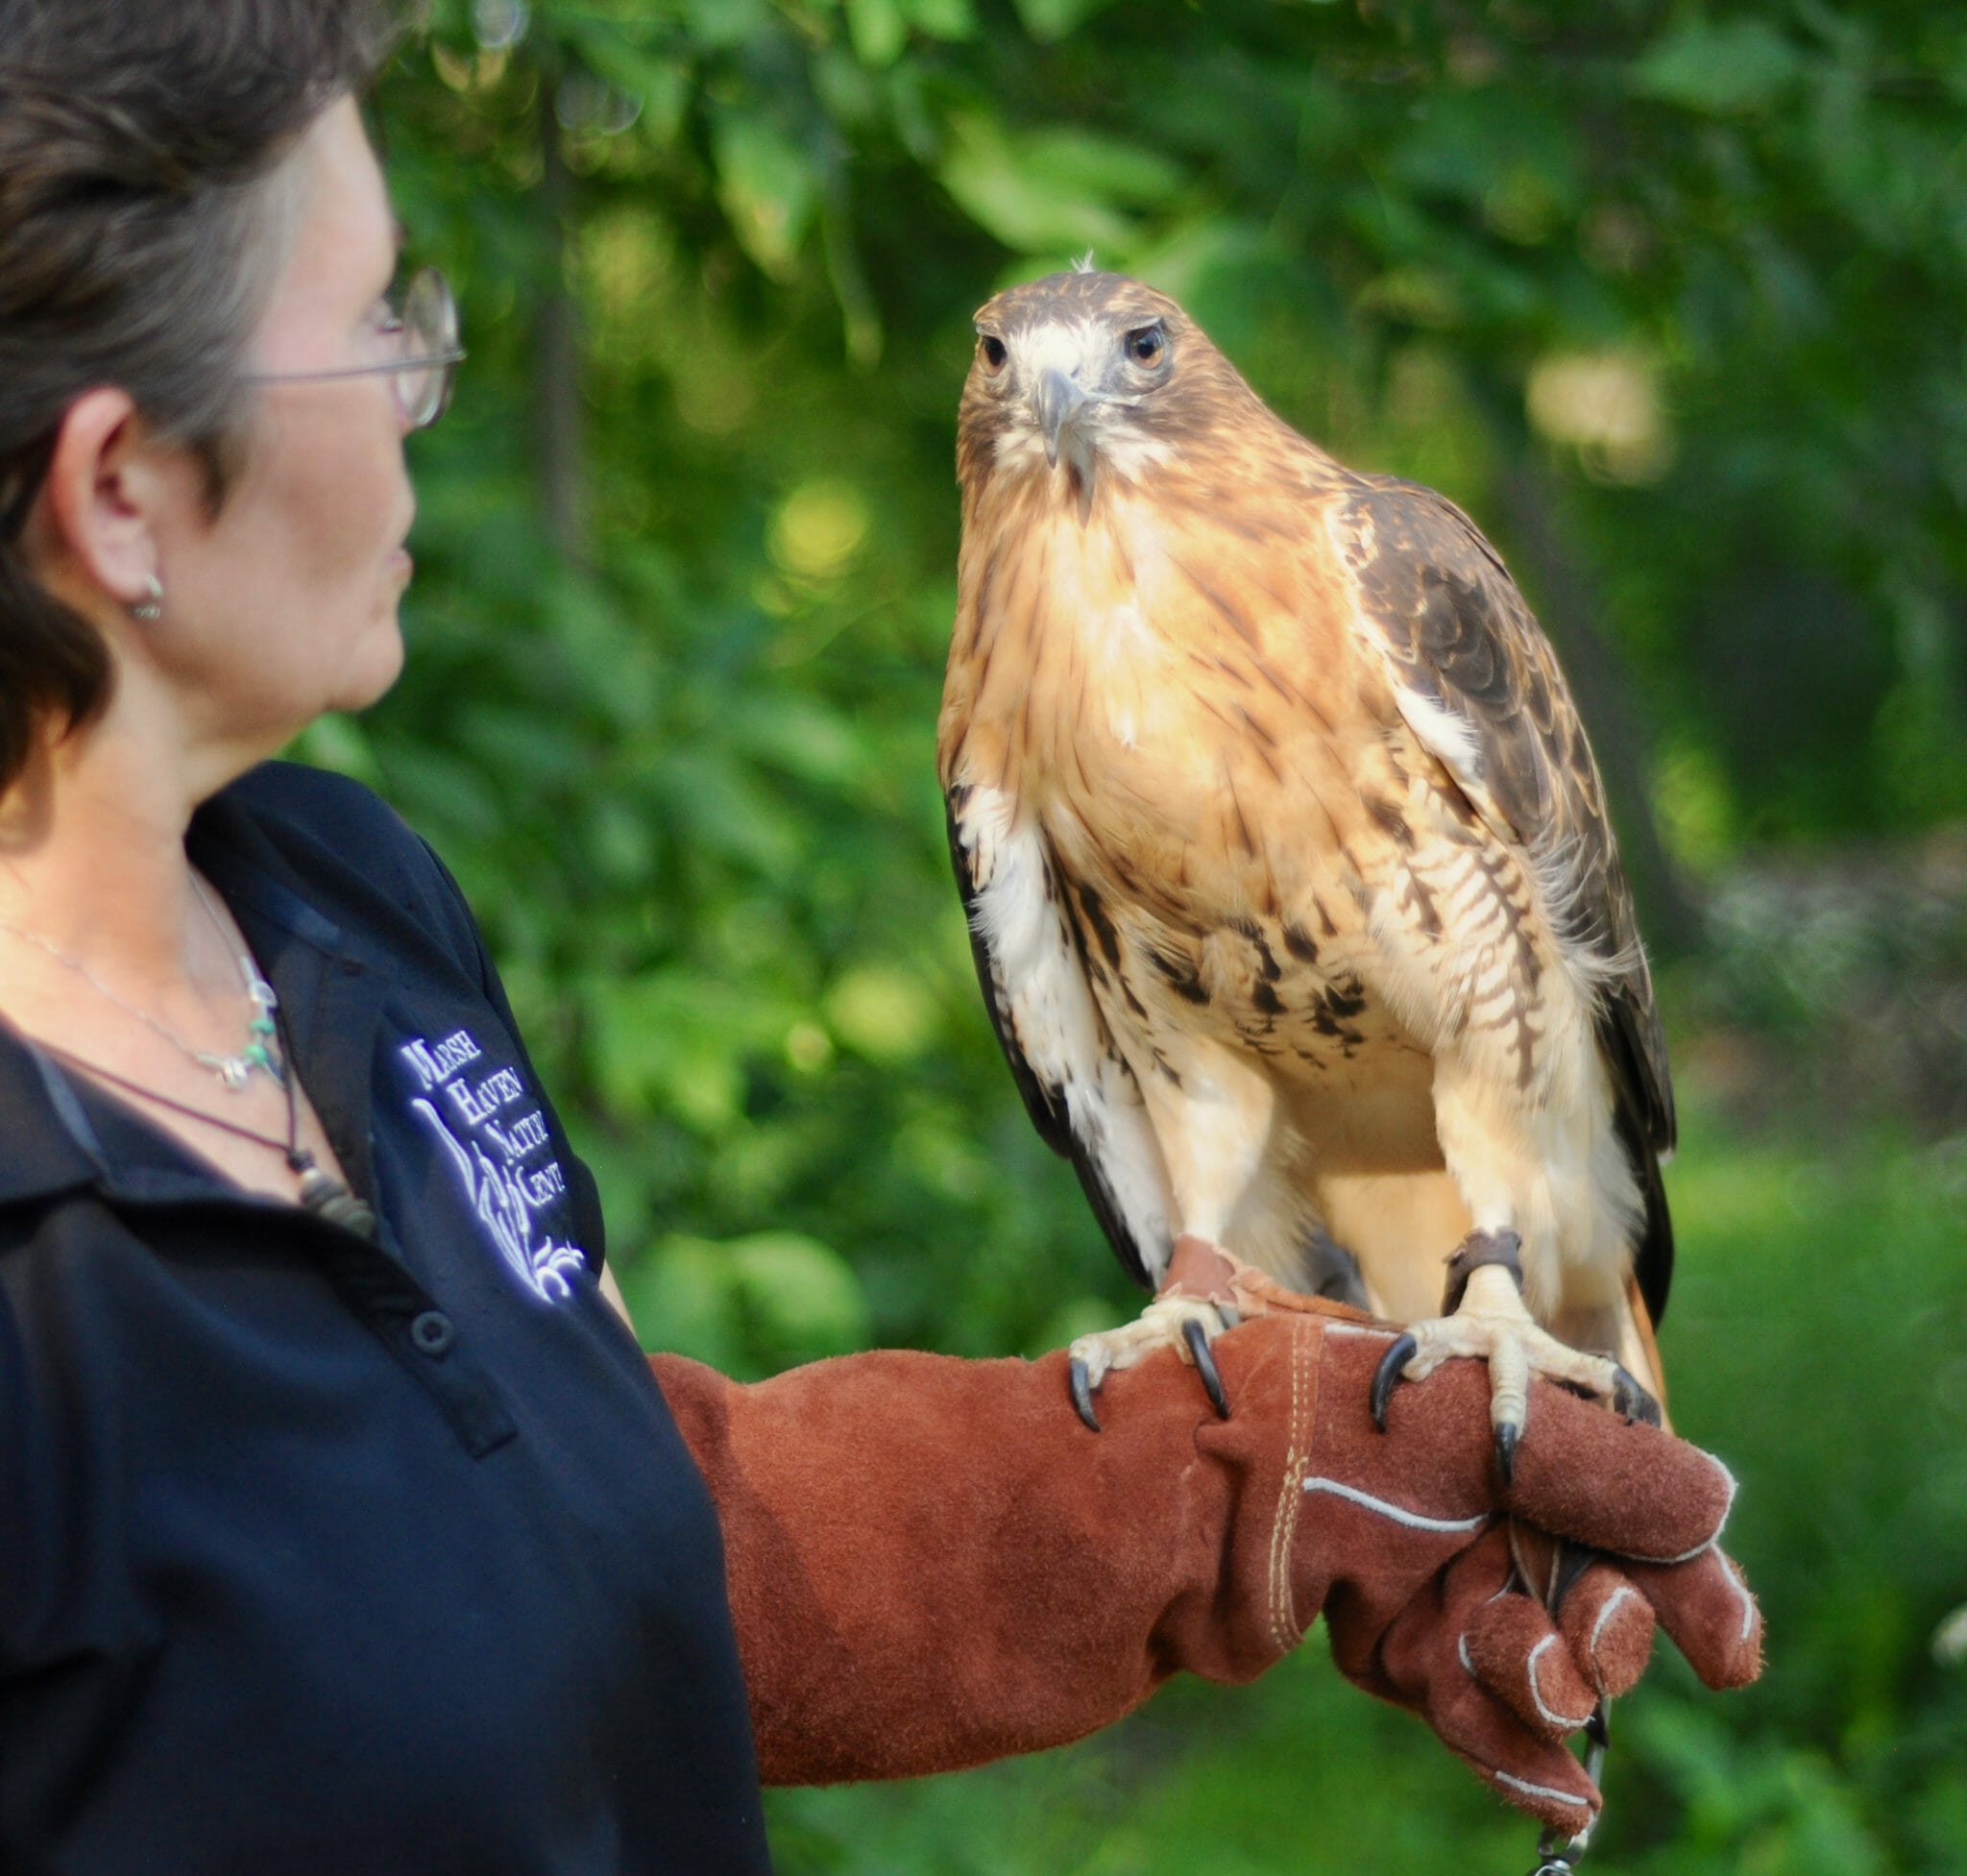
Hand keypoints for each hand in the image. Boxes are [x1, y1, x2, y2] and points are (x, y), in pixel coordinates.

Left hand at [1213, 1313, 1760, 1834]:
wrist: (1191, 1455)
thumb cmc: (1335, 1404)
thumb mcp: (1476, 1408)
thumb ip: (1593, 1460)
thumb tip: (1713, 1507)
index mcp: (1521, 1438)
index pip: (1636, 1522)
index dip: (1692, 1588)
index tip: (1728, 1659)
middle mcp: (1488, 1514)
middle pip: (1593, 1604)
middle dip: (1607, 1633)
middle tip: (1597, 1633)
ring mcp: (1436, 1583)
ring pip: (1531, 1664)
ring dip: (1543, 1682)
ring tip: (1530, 1673)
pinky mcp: (1388, 1645)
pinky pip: (1464, 1708)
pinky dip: (1508, 1753)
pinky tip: (1561, 1804)